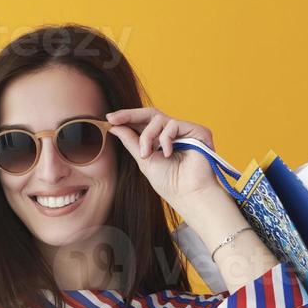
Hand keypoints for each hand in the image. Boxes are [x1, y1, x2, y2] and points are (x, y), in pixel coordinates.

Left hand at [105, 107, 222, 211]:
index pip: (143, 123)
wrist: (187, 194)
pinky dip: (166, 138)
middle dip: (130, 115)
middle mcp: (174, 133)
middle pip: (150, 114)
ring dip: (148, 136)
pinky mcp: (198, 132)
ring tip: (146, 154)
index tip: (108, 119)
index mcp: (161, 140)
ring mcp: (186, 131)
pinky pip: (174, 124)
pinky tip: (167, 154)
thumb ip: (131, 141)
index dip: (127, 118)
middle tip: (113, 119)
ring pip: (159, 119)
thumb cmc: (169, 182)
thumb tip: (114, 127)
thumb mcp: (144, 160)